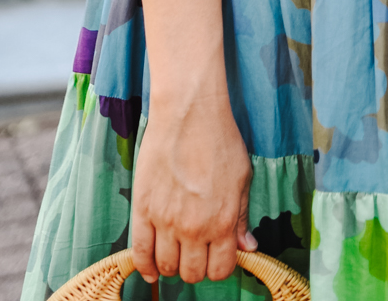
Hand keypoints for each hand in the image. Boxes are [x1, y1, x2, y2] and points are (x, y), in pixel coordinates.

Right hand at [131, 90, 254, 285]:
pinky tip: (151, 270)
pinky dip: (144, 267)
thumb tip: (248, 246)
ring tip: (176, 252)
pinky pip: (139, 253)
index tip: (216, 257)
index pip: (220, 270)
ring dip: (172, 266)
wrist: (189, 114)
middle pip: (192, 273)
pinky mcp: (143, 210)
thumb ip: (242, 217)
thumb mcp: (242, 178)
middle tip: (195, 252)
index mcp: (223, 222)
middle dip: (195, 267)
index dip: (219, 267)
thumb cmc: (220, 141)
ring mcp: (166, 221)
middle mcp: (194, 228)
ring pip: (166, 267)